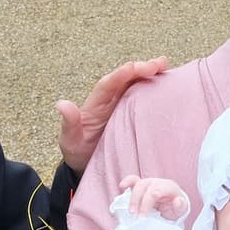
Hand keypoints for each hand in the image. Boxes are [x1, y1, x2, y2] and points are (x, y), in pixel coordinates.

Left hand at [56, 57, 168, 173]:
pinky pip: (143, 96)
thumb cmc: (78, 152)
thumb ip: (69, 124)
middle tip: (158, 64)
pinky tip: (167, 81)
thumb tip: (62, 104)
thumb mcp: (70, 141)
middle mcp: (110, 100)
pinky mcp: (133, 113)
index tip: (132, 67)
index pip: (108, 84)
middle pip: (126, 79)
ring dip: (149, 72)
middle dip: (140, 69)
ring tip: (164, 64)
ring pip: (136, 83)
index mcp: (96, 104)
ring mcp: (122, 105)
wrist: (87, 165)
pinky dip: (154, 86)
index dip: (120, 75)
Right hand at [119, 174, 189, 221]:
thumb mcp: (181, 211)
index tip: (142, 218)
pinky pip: (133, 180)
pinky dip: (127, 182)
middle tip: (135, 215)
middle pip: (145, 187)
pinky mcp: (142, 185)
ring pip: (138, 184)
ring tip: (131, 211)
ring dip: (132, 198)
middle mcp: (158, 182)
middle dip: (138, 201)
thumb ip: (181, 206)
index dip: (146, 205)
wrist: (173, 208)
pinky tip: (122, 186)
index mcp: (169, 186)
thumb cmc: (175, 209)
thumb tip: (178, 201)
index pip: (155, 192)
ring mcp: (150, 182)